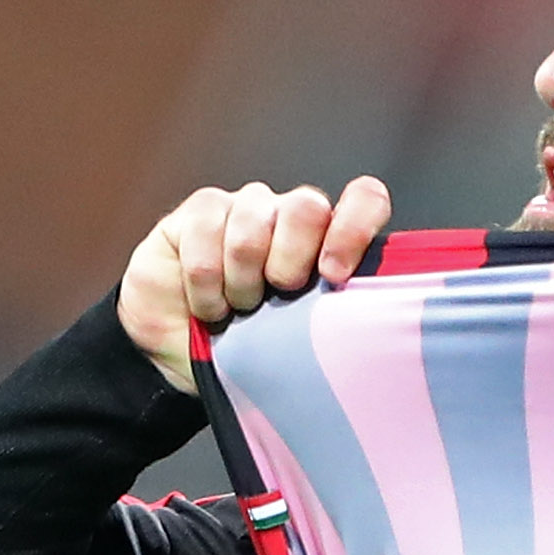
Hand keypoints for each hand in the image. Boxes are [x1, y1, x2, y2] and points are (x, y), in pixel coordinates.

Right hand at [118, 176, 392, 392]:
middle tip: (279, 294)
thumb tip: (369, 331)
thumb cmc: (255, 349)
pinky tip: (208, 304)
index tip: (334, 275)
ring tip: (239, 309)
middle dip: (291, 259)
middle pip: (307, 206)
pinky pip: (206, 230)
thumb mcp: (305, 343)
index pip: (364, 200)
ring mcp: (244, 207)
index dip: (355, 227)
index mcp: (330, 241)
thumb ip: (335, 318)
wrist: (185, 354)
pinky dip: (205, 281)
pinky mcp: (200, 211)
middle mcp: (290, 215)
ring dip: (243, 280)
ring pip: (253, 221)